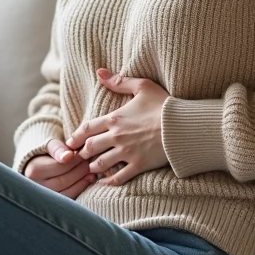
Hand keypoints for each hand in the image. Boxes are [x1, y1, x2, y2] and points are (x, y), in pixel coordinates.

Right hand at [23, 138, 98, 198]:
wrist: (37, 169)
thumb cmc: (46, 155)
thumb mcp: (50, 146)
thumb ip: (58, 149)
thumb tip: (69, 156)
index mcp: (34, 170)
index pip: (61, 166)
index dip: (76, 160)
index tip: (83, 154)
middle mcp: (37, 187)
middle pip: (64, 180)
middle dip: (80, 170)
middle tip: (89, 163)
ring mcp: (44, 199)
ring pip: (68, 192)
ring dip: (82, 181)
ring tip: (89, 171)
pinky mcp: (53, 206)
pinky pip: (69, 199)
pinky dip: (80, 189)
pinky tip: (86, 180)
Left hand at [64, 68, 170, 186]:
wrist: (184, 125)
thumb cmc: (164, 105)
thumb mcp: (143, 86)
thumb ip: (119, 81)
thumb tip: (100, 72)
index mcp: (115, 118)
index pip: (87, 128)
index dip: (76, 136)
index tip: (70, 142)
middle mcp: (117, 137)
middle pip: (90, 148)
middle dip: (82, 153)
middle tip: (78, 157)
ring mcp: (127, 153)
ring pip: (100, 164)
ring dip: (93, 167)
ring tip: (91, 168)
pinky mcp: (138, 165)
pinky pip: (118, 177)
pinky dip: (108, 181)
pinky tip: (104, 182)